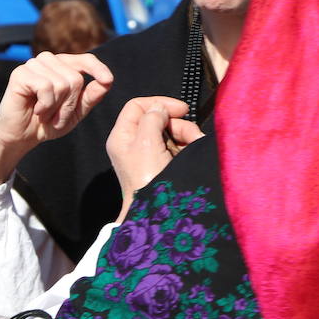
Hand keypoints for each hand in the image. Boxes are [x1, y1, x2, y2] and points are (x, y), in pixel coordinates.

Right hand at [0, 53, 114, 184]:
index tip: (108, 80)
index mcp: (63, 66)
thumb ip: (91, 96)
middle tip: (56, 117)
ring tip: (45, 114)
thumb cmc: (48, 122)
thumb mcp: (76, 112)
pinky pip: (46, 87)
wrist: (22, 136)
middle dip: (69, 105)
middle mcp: (49, 61)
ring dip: (56, 107)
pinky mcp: (20, 73)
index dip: (98, 69)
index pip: (86, 60)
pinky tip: (36, 110)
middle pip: (75, 78)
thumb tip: (107, 81)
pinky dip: (45, 105)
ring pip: (62, 84)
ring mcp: (34, 65)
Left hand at [106, 97, 204, 220]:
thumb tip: (159, 108)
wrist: (158, 215)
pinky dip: (189, 146)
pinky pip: (179, 146)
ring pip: (172, 132)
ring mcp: (149, 154)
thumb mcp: (146, 142)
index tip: (180, 109)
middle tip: (192, 135)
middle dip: (178, 124)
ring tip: (197, 147)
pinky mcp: (164, 164)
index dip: (158, 103)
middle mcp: (134, 143)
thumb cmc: (147, 181)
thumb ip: (152, 118)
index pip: (137, 106)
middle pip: (158, 118)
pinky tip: (197, 151)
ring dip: (188, 136)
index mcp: (122, 137)